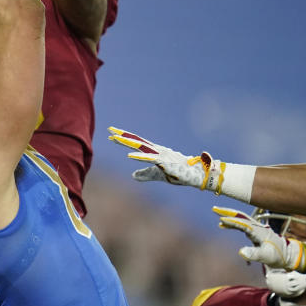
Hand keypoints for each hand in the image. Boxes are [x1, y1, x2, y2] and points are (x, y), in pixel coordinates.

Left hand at [107, 126, 224, 191]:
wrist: (196, 176)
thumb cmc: (178, 174)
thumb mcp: (157, 174)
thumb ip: (144, 174)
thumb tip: (132, 176)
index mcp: (154, 152)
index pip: (135, 143)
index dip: (124, 139)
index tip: (111, 134)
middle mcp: (156, 151)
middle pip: (136, 141)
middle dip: (122, 136)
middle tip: (110, 129)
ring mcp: (160, 155)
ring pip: (140, 147)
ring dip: (128, 143)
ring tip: (115, 138)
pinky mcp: (164, 163)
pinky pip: (149, 159)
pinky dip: (138, 157)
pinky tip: (128, 156)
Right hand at [213, 206, 305, 271]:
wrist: (290, 255)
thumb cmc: (279, 256)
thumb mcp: (266, 257)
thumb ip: (254, 254)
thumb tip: (241, 252)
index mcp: (259, 232)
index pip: (243, 224)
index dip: (232, 222)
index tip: (221, 220)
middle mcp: (257, 227)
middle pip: (241, 216)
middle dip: (228, 212)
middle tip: (215, 209)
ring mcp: (257, 228)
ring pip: (241, 219)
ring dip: (230, 216)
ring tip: (218, 216)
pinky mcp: (256, 231)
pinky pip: (242, 224)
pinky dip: (233, 223)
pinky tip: (224, 225)